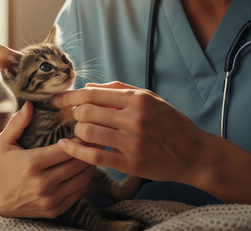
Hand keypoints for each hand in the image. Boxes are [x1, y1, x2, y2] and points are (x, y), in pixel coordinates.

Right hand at [0, 101, 94, 217]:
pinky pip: (79, 192)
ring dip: (91, 164)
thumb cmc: (4, 165)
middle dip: (89, 149)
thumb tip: (30, 104)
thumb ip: (17, 123)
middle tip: (97, 137)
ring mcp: (50, 199)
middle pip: (77, 163)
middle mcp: (42, 184)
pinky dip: (86, 179)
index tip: (86, 129)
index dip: (79, 139)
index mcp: (31, 164)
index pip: (65, 149)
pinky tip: (86, 167)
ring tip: (95, 151)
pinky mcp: (55, 210)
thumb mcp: (4, 142)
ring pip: (82, 178)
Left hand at [52, 81, 217, 184]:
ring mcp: (132, 142)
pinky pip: (94, 157)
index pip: (93, 94)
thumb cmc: (170, 123)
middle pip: (86, 112)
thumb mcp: (150, 98)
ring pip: (87, 133)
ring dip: (76, 132)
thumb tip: (88, 87)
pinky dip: (76, 151)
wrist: (194, 153)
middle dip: (72, 114)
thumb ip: (118, 90)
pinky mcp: (130, 163)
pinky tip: (67, 147)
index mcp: (137, 99)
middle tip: (68, 117)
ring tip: (77, 132)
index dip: (69, 96)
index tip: (55, 99)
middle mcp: (134, 119)